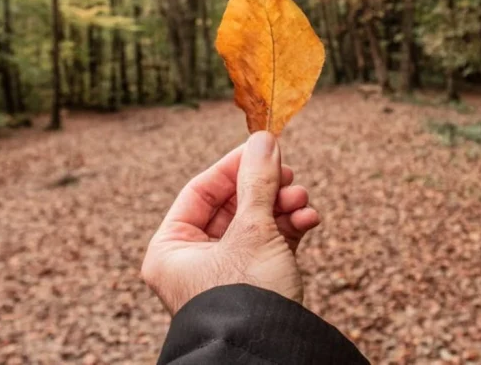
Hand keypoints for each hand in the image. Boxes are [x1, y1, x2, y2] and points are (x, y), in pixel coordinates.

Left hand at [141, 131, 321, 314]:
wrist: (269, 354)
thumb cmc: (246, 297)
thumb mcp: (252, 231)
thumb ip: (258, 181)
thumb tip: (263, 137)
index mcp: (171, 249)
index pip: (200, 190)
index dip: (234, 165)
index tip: (263, 147)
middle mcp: (194, 261)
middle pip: (232, 204)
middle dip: (267, 188)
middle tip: (289, 175)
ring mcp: (226, 273)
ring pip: (256, 223)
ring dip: (283, 207)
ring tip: (302, 202)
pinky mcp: (255, 283)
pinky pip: (270, 244)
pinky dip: (290, 229)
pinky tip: (309, 221)